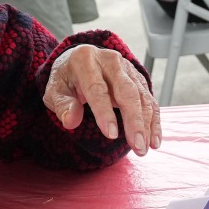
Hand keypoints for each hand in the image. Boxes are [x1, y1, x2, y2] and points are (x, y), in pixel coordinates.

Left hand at [41, 44, 160, 154]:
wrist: (79, 61)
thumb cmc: (66, 80)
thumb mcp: (54, 91)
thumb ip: (62, 105)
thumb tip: (71, 120)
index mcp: (85, 60)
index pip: (98, 88)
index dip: (105, 112)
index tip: (111, 135)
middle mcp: (110, 61)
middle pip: (127, 91)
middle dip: (134, 120)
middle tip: (137, 146)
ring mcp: (128, 69)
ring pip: (142, 97)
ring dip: (146, 124)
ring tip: (143, 149)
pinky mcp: (138, 79)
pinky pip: (150, 100)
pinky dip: (153, 121)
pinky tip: (154, 140)